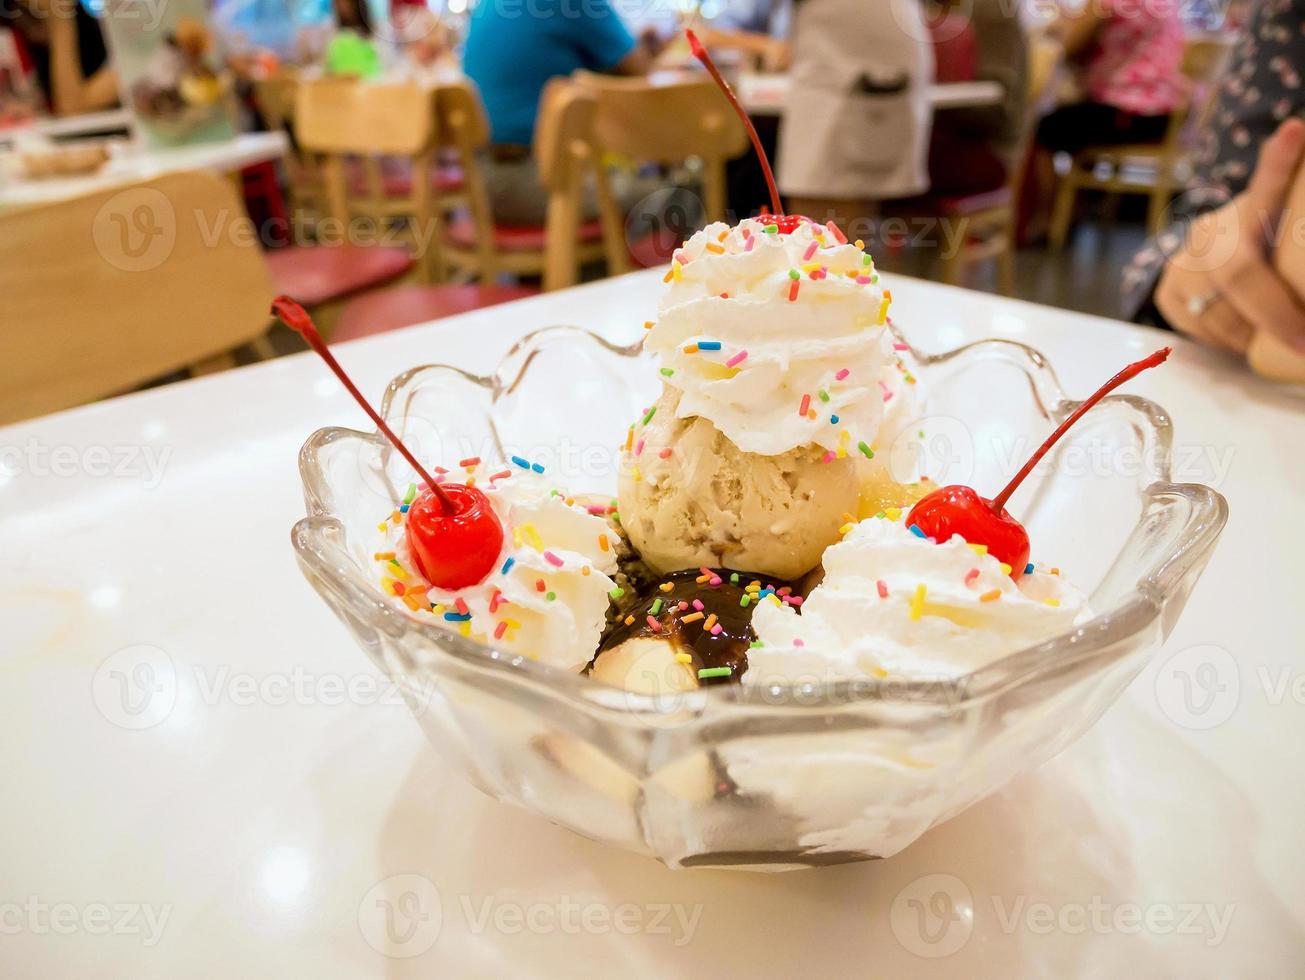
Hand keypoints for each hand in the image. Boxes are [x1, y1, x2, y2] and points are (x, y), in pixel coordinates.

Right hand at [1155, 117, 1304, 354]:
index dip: (1277, 164)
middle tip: (1303, 340)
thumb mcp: (1280, 232)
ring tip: (1278, 337)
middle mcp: (1210, 232)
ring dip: (1253, 334)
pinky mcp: (1167, 292)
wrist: (1210, 264)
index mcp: (1250, 210)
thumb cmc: (1264, 250)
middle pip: (1237, 271)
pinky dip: (1228, 340)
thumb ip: (1291, 226)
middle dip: (1275, 312)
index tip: (1294, 131)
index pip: (1264, 186)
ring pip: (1219, 310)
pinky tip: (1244, 335)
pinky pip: (1200, 328)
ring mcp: (1182, 262)